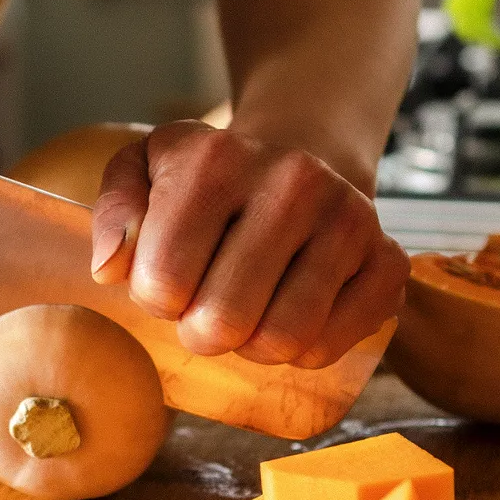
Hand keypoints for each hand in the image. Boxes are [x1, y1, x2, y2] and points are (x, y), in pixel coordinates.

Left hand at [90, 121, 407, 367]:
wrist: (305, 149)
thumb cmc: (211, 176)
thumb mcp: (145, 169)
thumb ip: (115, 213)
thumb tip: (110, 268)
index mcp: (216, 160)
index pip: (163, 281)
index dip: (156, 299)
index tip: (170, 279)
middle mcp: (291, 182)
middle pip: (224, 319)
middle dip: (201, 332)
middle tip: (205, 309)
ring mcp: (348, 219)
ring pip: (283, 339)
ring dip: (252, 346)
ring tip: (248, 313)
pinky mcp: (389, 259)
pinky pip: (331, 345)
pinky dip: (303, 350)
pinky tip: (290, 313)